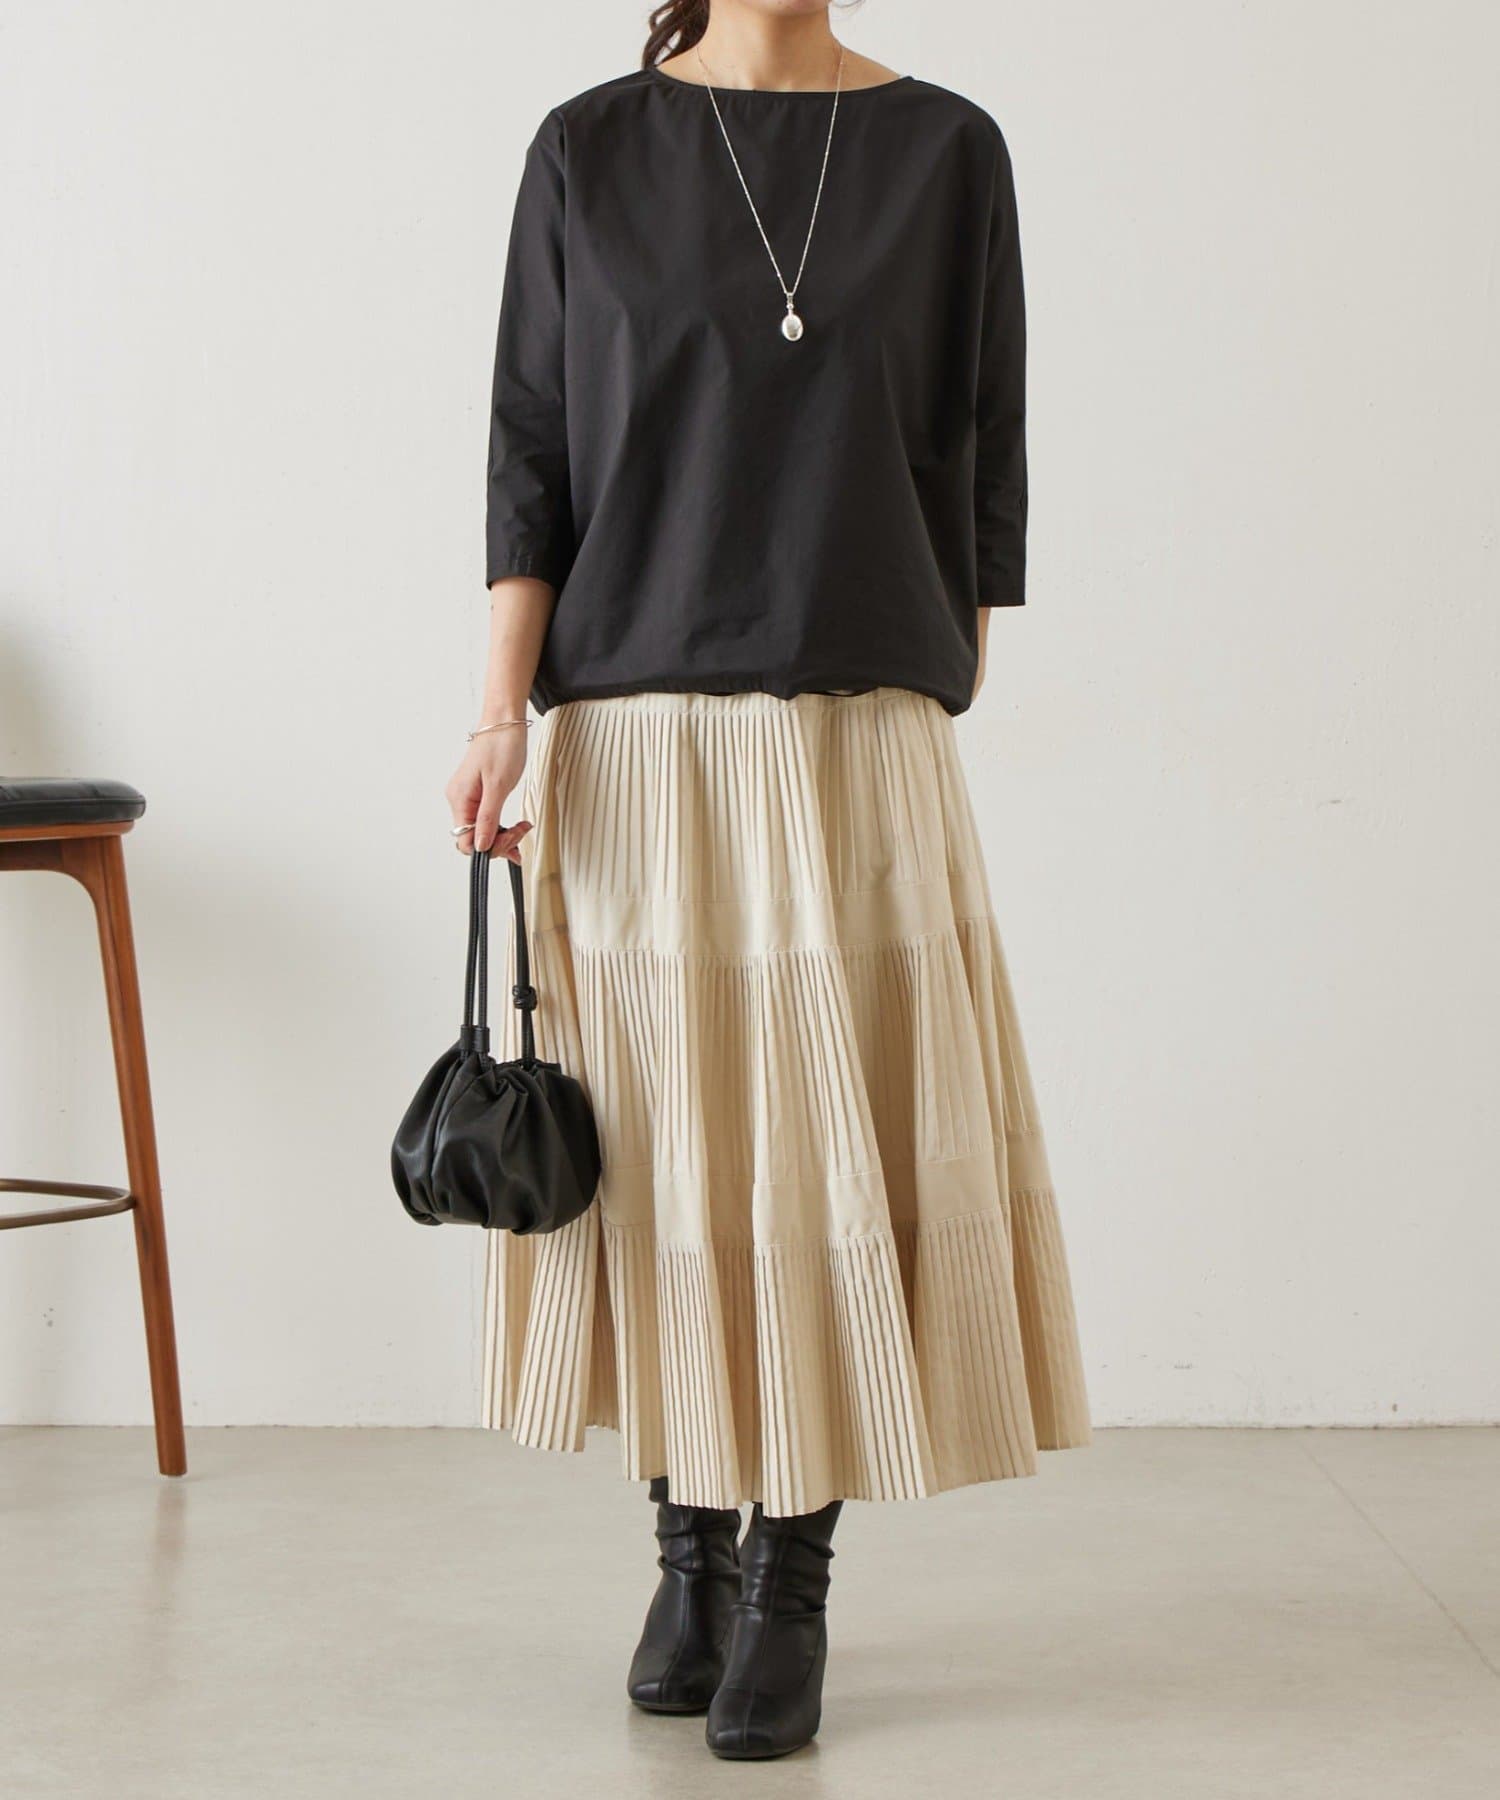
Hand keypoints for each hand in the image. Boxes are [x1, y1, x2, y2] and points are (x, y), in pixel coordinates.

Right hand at [445, 724, 532, 861]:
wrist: (505, 721)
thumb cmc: (501, 746)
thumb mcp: (498, 785)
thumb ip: (488, 818)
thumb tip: (480, 845)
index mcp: (460, 799)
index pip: (466, 841)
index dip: (489, 847)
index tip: (511, 841)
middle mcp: (459, 800)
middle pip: (474, 837)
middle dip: (499, 841)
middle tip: (521, 831)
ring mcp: (468, 796)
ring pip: (481, 830)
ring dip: (502, 835)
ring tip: (522, 828)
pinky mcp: (478, 793)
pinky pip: (486, 818)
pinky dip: (501, 825)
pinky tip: (515, 826)